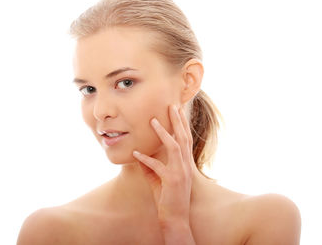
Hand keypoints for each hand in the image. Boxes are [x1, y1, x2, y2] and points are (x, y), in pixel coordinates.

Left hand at [132, 104, 193, 226]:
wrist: (175, 218)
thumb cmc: (168, 197)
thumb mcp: (158, 178)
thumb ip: (150, 165)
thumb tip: (138, 153)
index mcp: (185, 163)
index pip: (185, 138)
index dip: (182, 123)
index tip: (177, 109)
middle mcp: (186, 165)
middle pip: (183, 137)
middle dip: (177, 120)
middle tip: (172, 105)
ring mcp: (180, 173)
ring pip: (175, 147)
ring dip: (164, 133)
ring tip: (153, 121)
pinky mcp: (171, 181)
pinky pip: (157, 167)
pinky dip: (146, 160)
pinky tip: (135, 153)